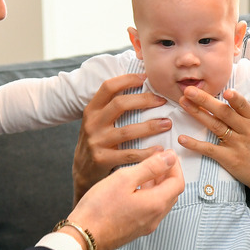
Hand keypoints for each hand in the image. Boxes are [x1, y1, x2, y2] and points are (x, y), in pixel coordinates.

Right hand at [67, 150, 184, 249]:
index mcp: (156, 204)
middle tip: (158, 159)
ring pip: (161, 201)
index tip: (167, 154)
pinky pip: (150, 209)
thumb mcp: (125, 179)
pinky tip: (135, 187)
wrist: (83, 236)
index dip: (175, 166)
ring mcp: (145, 225)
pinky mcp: (135, 229)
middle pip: (172, 193)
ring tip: (146, 170)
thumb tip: (170, 158)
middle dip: (168, 174)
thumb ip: (150, 167)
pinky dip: (149, 194)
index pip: (178, 182)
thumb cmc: (99, 208)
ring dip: (159, 184)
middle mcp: (155, 218)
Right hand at [72, 73, 170, 202]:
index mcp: (92, 109)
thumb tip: (139, 84)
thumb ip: (112, 106)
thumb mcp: (98, 120)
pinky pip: (129, 154)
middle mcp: (92, 123)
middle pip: (120, 104)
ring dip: (151, 126)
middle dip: (144, 100)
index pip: (108, 87)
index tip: (146, 78)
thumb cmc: (97, 140)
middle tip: (162, 100)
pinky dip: (147, 152)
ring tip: (167, 124)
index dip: (127, 79)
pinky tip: (159, 149)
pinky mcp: (102, 159)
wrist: (82, 171)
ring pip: (127, 130)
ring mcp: (97, 142)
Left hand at [177, 87, 249, 191]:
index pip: (243, 106)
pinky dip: (195, 144)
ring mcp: (237, 144)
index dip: (235, 99)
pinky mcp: (229, 158)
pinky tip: (182, 138)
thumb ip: (244, 111)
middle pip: (224, 113)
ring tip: (183, 103)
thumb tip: (225, 93)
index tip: (226, 91)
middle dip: (205, 100)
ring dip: (197, 113)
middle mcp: (246, 130)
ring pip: (215, 126)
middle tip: (189, 90)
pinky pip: (209, 150)